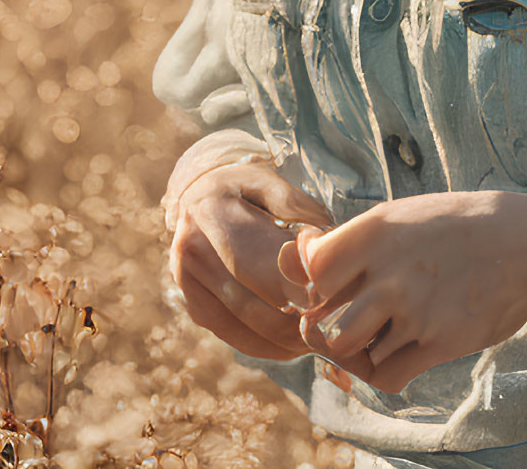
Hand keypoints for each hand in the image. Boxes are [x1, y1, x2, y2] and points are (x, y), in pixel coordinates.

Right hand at [167, 157, 333, 361]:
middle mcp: (192, 254)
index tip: (331, 295)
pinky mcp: (196, 308)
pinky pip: (235, 337)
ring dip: (286, 340)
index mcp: (211, 214)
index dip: (293, 284)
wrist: (196, 197)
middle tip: (337, 324)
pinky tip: (297, 345)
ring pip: (244, 327)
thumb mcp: (267, 179)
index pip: (256, 261)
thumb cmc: (243, 187)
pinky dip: (269, 346)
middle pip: (251, 302)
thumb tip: (320, 239)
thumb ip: (293, 204)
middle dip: (297, 319)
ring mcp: (189, 287)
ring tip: (324, 337)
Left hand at [274, 189, 526, 394]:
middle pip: (323, 320)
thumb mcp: (402, 215)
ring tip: (375, 334)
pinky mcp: (436, 343)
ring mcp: (412, 310)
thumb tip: (298, 255)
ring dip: (355, 349)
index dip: (309, 284)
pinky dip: (383, 371)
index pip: (310, 269)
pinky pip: (385, 376)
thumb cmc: (457, 226)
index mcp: (376, 230)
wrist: (526, 245)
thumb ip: (352, 240)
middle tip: (343, 319)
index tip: (326, 286)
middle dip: (325, 327)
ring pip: (350, 351)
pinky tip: (397, 352)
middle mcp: (388, 272)